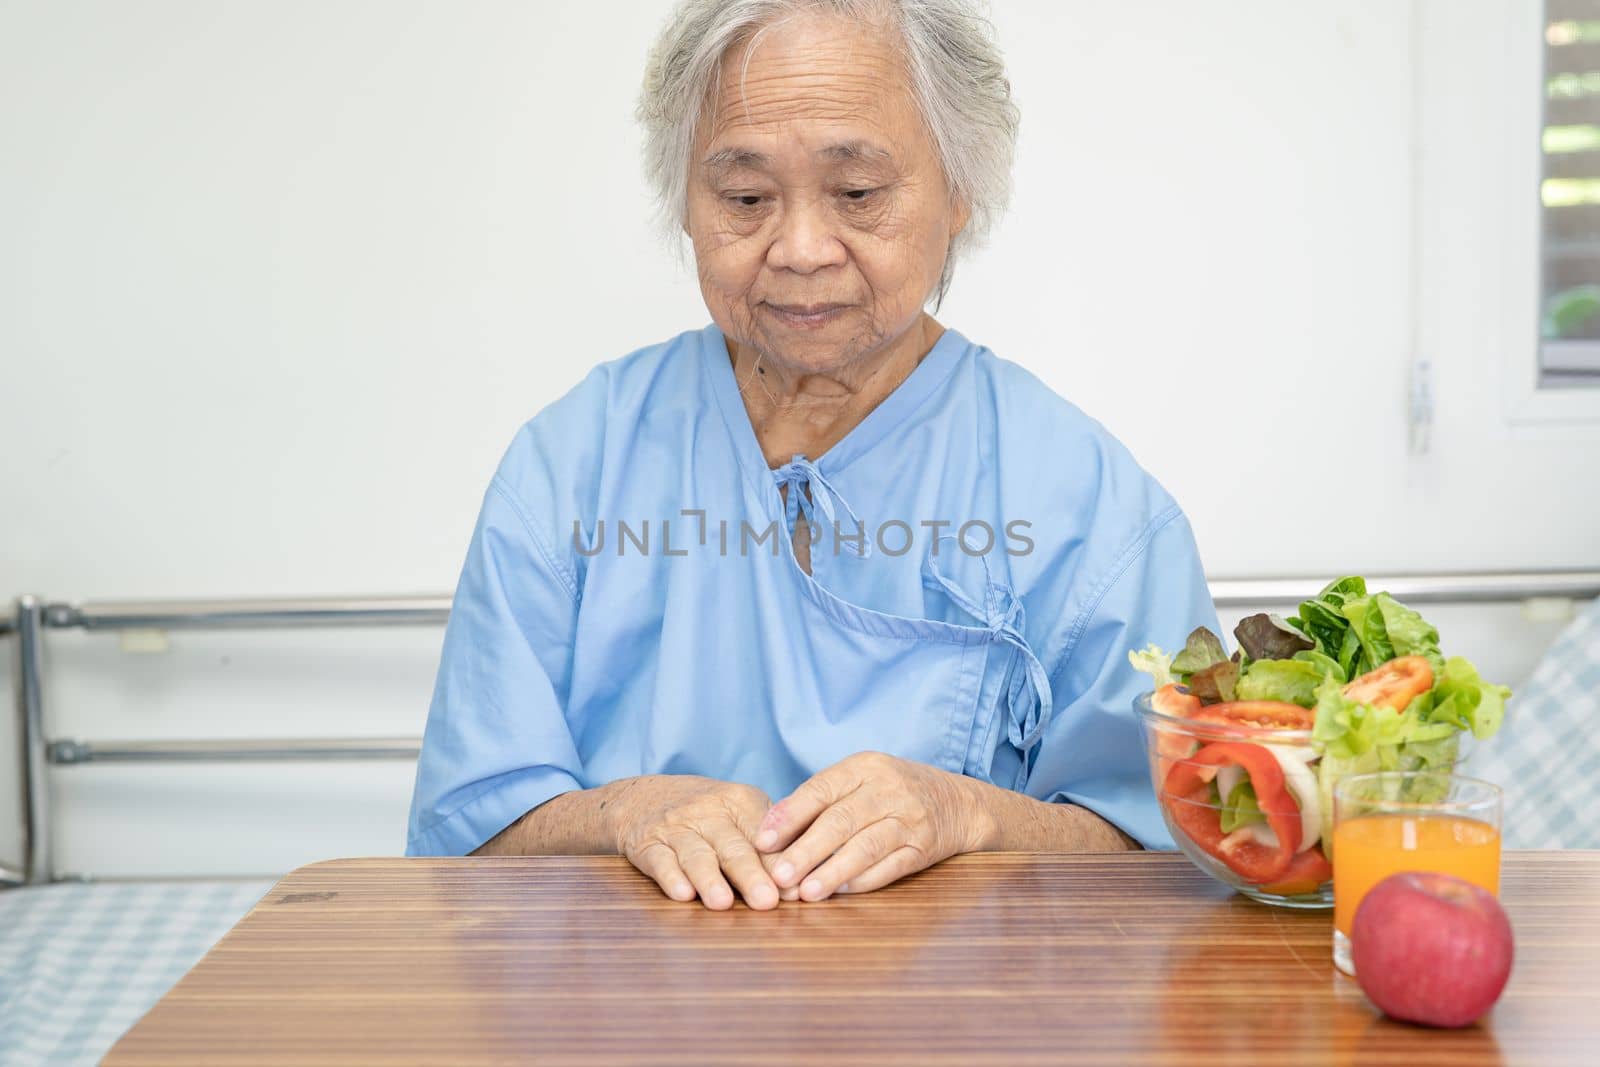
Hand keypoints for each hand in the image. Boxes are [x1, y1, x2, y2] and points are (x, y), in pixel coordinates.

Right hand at [611, 775, 781, 910]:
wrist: (640, 797)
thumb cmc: (706, 813)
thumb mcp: (739, 811)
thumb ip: (772, 841)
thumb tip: (811, 878)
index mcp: (740, 800)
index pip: (764, 832)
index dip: (779, 862)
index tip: (795, 890)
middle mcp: (708, 810)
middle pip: (733, 846)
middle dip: (750, 874)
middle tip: (767, 901)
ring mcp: (676, 826)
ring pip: (696, 855)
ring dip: (710, 879)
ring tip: (723, 903)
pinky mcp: (647, 844)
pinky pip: (659, 861)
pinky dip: (671, 878)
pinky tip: (682, 894)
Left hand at [754, 752, 994, 900]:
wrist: (960, 802)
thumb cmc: (893, 792)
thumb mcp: (860, 780)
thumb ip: (818, 801)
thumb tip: (769, 829)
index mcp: (864, 766)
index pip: (820, 789)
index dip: (789, 816)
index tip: (762, 841)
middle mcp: (889, 788)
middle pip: (841, 820)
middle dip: (806, 850)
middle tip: (778, 876)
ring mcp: (910, 818)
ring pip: (866, 846)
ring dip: (833, 871)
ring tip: (806, 892)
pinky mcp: (925, 847)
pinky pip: (891, 867)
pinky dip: (864, 882)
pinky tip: (841, 894)